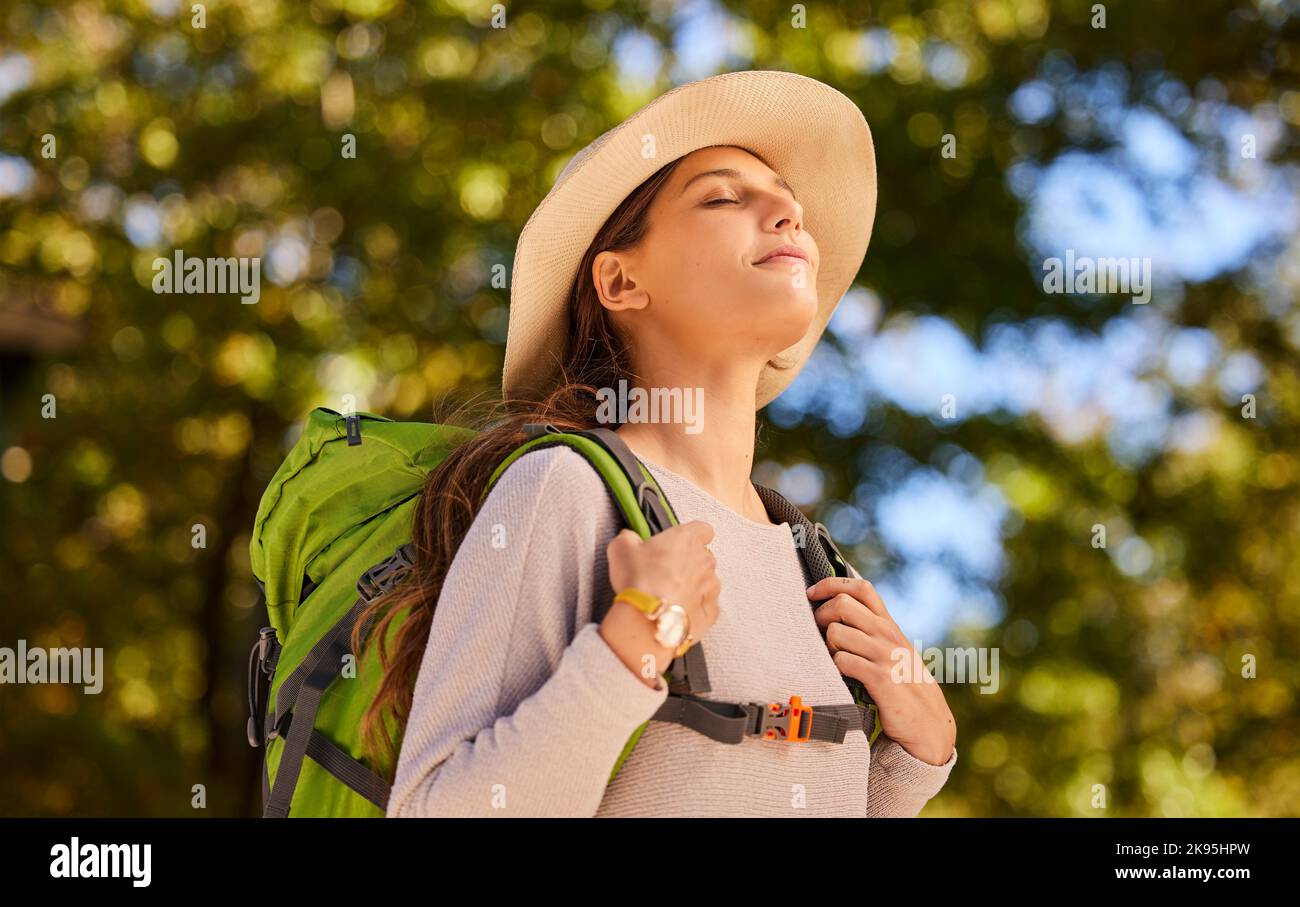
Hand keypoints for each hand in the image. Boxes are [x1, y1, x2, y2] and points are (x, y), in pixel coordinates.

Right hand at [600, 520, 721, 686]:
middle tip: (663, 573)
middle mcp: (705, 561)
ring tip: (668, 596)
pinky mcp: (711, 612)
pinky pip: (706, 606)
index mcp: (687, 539)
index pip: (702, 529)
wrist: (646, 620)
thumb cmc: (638, 581)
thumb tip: (630, 538)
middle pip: (703, 557)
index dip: (692, 536)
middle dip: (687, 563)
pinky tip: (676, 611)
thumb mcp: (621, 549)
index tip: (679, 543)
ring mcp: (711, 587)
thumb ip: (629, 538)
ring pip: (707, 582)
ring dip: (692, 586)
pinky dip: (694, 608)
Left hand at [808, 576, 955, 764]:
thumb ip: (871, 630)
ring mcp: (885, 655)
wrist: (928, 723)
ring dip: (827, 647)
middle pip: (842, 604)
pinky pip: (842, 661)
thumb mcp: (892, 650)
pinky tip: (841, 678)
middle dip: (820, 616)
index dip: (831, 584)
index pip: (861, 587)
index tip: (811, 594)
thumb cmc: (903, 685)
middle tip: (818, 634)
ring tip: (834, 661)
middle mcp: (887, 634)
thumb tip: (836, 611)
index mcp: (888, 624)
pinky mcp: (880, 678)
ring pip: (836, 633)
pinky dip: (835, 668)